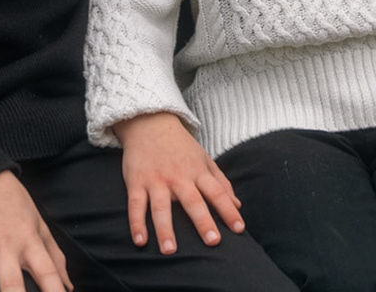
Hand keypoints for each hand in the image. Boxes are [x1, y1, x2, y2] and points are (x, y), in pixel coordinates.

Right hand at [113, 111, 245, 253]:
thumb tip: (238, 205)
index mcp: (198, 172)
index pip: (217, 192)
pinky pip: (136, 205)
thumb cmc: (181, 146)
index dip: (229, 210)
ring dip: (165, 229)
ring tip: (170, 251)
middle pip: (193, 201)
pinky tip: (140, 241)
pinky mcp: (136, 182)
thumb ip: (221, 182)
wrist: (149, 123)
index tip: (239, 229)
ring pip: (161, 206)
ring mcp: (156, 180)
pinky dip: (136, 223)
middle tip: (213, 242)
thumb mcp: (204, 159)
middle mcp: (178, 177)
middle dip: (203, 221)